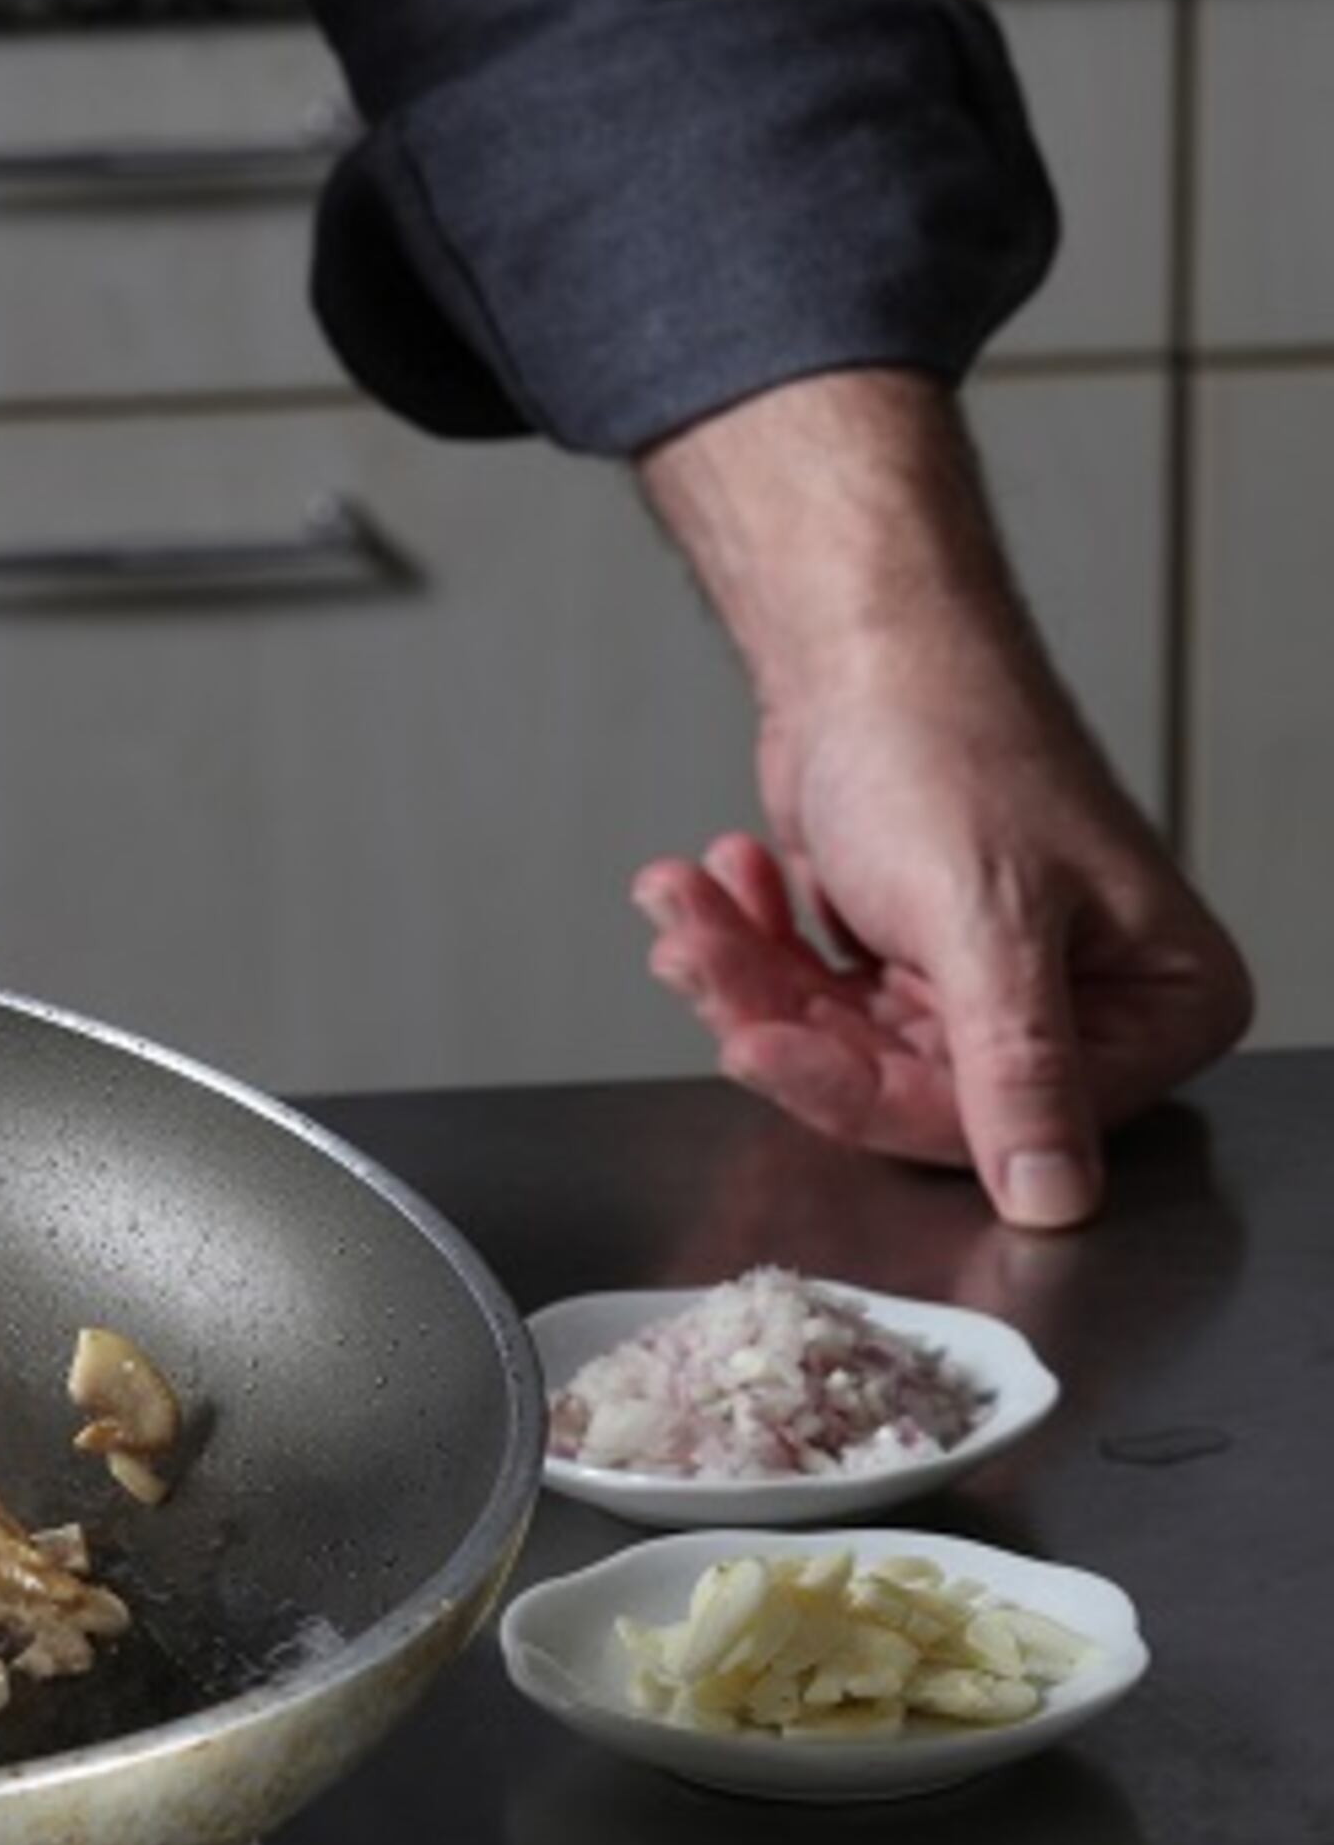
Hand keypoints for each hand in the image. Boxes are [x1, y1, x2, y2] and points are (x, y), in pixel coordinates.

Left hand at [630, 747, 1248, 1230]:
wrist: (865, 646)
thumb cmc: (949, 741)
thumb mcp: (986, 917)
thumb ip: (1013, 1066)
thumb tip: (1055, 1198)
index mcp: (1158, 1003)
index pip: (998, 1117)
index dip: (860, 1092)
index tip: (754, 1044)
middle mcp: (1085, 1008)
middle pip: (902, 1085)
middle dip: (778, 1014)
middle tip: (697, 952)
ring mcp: (987, 990)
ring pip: (839, 1045)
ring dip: (746, 972)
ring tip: (686, 896)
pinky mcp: (907, 965)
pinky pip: (814, 1001)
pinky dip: (751, 947)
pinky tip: (715, 880)